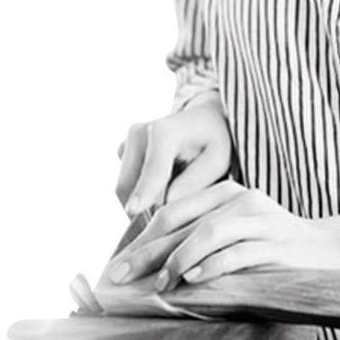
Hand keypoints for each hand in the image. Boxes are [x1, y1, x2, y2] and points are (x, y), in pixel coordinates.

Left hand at [106, 181, 339, 288]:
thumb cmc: (272, 247)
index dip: (141, 239)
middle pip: (183, 222)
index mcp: (226, 192)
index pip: (173, 211)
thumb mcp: (236, 233)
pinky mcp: (275, 242)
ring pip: (208, 233)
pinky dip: (211, 266)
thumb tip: (152, 266)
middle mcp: (241, 199)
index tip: (118, 265)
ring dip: (178, 260)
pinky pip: (237, 252)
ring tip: (160, 285)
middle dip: (148, 252)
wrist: (327, 249)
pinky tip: (193, 279)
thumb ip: (202, 238)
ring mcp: (259, 219)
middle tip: (121, 277)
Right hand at [115, 93, 231, 215]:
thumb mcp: (218, 160)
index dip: (144, 191)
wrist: (202, 119)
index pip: (153, 169)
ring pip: (124, 189)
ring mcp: (127, 142)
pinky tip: (164, 189)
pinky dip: (140, 196)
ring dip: (143, 204)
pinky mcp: (122, 153)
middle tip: (174, 220)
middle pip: (129, 185)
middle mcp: (138, 133)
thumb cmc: (214, 141)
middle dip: (145, 209)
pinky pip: (126, 185)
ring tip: (174, 199)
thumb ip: (194, 181)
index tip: (133, 210)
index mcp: (165, 132)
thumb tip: (167, 203)